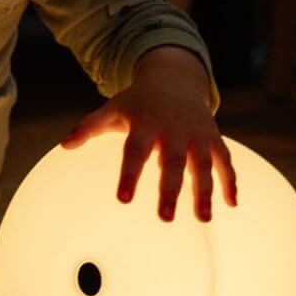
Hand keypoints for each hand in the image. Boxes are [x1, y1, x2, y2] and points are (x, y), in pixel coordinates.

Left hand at [60, 46, 236, 221]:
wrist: (174, 77)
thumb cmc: (139, 101)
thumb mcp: (113, 108)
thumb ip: (89, 127)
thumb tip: (64, 144)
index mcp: (145, 123)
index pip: (135, 151)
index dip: (130, 174)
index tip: (123, 199)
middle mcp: (173, 129)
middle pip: (172, 161)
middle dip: (170, 190)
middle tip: (166, 218)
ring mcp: (196, 133)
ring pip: (203, 163)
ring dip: (205, 191)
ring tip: (203, 219)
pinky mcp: (213, 137)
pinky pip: (224, 160)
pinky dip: (230, 180)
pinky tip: (232, 204)